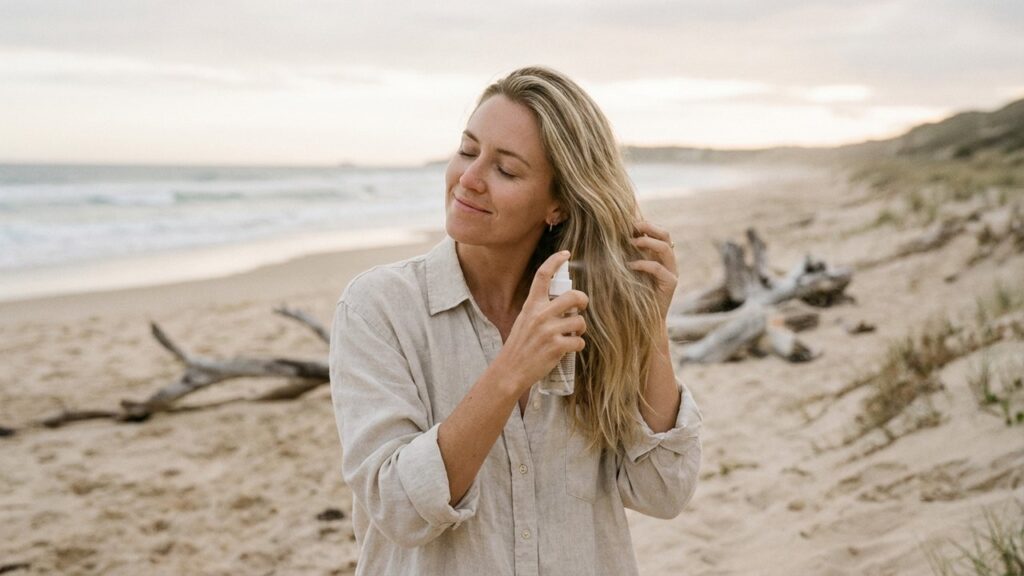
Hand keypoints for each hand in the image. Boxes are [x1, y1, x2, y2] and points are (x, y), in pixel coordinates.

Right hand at [497, 250, 588, 392]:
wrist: (510, 370)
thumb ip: (539, 310)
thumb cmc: (519, 346)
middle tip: (581, 307)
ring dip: (580, 329)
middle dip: (583, 300)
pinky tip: (568, 348)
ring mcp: (549, 331)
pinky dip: (577, 345)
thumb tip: (563, 302)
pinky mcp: (557, 347)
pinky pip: (579, 341)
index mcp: (531, 306)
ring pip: (580, 321)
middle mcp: (540, 315)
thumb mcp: (523, 320)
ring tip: (571, 334)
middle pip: (573, 296)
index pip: (542, 276)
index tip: (566, 254)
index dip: (555, 261)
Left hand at [628, 220, 677, 320]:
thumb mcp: (628, 271)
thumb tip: (608, 239)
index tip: (627, 222)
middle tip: (631, 226)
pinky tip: (630, 266)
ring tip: (631, 242)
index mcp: (661, 256)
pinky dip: (643, 264)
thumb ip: (626, 256)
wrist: (644, 321)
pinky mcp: (670, 284)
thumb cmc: (633, 295)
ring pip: (665, 248)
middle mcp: (669, 262)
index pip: (658, 232)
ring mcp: (672, 272)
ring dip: (647, 242)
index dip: (645, 224)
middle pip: (665, 235)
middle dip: (648, 227)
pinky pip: (658, 268)